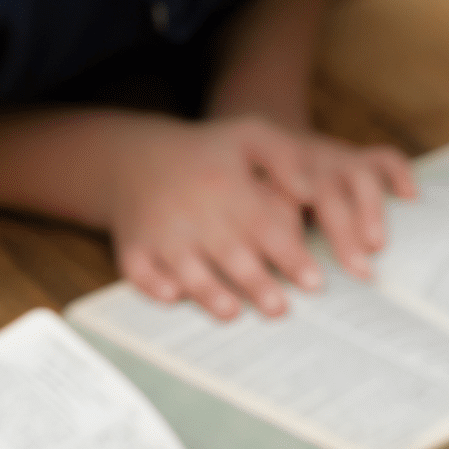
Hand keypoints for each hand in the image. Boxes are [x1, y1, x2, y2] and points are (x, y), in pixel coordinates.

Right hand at [106, 116, 414, 319]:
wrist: (137, 158)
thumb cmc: (209, 155)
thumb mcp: (251, 136)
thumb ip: (288, 158)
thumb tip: (310, 195)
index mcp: (225, 184)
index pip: (264, 225)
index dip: (290, 257)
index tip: (315, 283)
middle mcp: (191, 210)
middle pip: (228, 252)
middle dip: (254, 283)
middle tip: (279, 309)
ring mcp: (159, 231)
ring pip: (184, 267)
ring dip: (207, 292)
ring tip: (232, 312)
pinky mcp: (133, 248)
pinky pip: (138, 271)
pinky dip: (151, 286)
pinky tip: (172, 297)